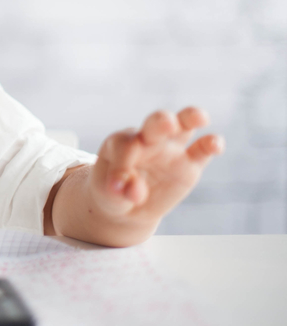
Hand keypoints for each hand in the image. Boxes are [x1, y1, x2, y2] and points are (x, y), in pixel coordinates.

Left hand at [91, 107, 223, 230]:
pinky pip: (202, 151)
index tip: (116, 188)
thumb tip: (136, 193)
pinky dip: (211, 145)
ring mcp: (170, 148)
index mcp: (120, 142)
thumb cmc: (113, 195)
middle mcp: (146, 139)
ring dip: (191, 118)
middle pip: (155, 122)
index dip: (122, 166)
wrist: (128, 207)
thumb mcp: (109, 196)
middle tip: (167, 123)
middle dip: (162, 121)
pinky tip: (216, 144)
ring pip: (183, 125)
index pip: (125, 146)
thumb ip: (119, 193)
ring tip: (200, 117)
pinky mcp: (189, 164)